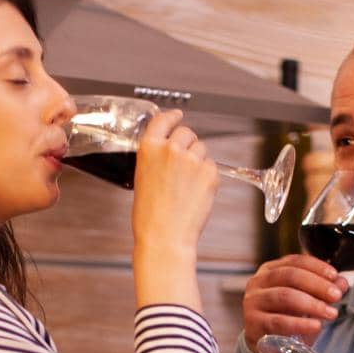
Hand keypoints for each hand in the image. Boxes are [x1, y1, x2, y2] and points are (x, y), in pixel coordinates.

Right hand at [132, 109, 217, 255]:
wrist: (164, 236)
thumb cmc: (150, 216)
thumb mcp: (142, 178)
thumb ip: (155, 158)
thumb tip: (167, 153)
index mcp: (149, 147)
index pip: (164, 120)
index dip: (173, 117)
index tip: (177, 116)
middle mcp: (171, 148)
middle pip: (187, 132)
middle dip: (188, 144)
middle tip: (184, 164)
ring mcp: (192, 159)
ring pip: (202, 149)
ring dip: (198, 161)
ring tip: (188, 185)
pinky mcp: (209, 172)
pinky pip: (212, 167)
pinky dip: (207, 177)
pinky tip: (196, 193)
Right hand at [242, 254, 346, 349]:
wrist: (264, 346)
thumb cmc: (286, 317)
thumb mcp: (306, 301)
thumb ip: (323, 290)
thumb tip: (341, 283)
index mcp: (270, 270)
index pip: (295, 261)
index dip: (317, 266)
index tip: (335, 276)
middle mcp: (258, 282)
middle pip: (290, 276)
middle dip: (317, 284)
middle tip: (336, 295)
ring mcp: (253, 302)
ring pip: (285, 296)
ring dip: (312, 304)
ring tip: (331, 313)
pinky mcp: (253, 323)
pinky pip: (279, 322)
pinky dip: (300, 323)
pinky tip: (316, 325)